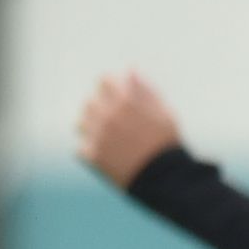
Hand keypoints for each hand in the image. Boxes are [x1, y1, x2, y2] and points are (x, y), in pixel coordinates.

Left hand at [78, 71, 182, 189]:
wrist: (164, 177)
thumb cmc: (167, 142)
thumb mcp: (164, 111)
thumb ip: (145, 90)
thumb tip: (131, 71)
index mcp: (125, 101)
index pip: (104, 81)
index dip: (111, 86)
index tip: (117, 94)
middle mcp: (107, 115)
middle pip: (90, 101)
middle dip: (100, 107)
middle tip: (113, 117)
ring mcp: (98, 136)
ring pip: (81, 123)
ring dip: (92, 126)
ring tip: (106, 135)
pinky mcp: (93, 156)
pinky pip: (81, 147)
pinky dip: (90, 148)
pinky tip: (104, 152)